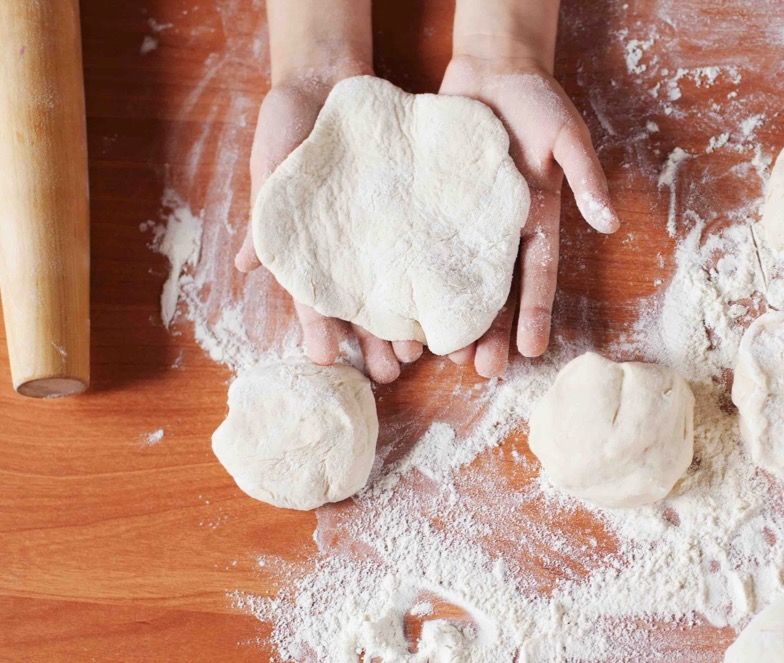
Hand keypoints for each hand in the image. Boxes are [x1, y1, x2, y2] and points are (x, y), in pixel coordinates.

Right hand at [235, 67, 423, 382]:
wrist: (324, 82)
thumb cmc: (287, 133)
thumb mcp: (269, 174)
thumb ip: (264, 222)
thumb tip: (246, 267)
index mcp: (313, 253)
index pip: (317, 300)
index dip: (321, 330)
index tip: (326, 359)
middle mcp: (351, 253)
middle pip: (365, 308)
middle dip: (376, 343)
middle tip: (391, 372)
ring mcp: (384, 235)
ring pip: (399, 289)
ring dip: (410, 323)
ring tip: (424, 354)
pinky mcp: (415, 213)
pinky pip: (428, 250)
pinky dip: (438, 278)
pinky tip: (451, 302)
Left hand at [439, 55, 618, 377]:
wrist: (491, 66)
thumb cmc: (536, 100)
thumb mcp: (569, 137)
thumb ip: (586, 179)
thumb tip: (610, 223)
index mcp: (536, 220)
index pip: (536, 277)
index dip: (534, 314)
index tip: (531, 352)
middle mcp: (500, 230)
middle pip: (495, 292)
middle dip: (490, 333)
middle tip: (481, 370)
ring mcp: (464, 221)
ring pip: (457, 279)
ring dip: (453, 317)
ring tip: (442, 355)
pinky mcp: (432, 205)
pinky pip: (424, 246)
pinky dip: (416, 276)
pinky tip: (403, 306)